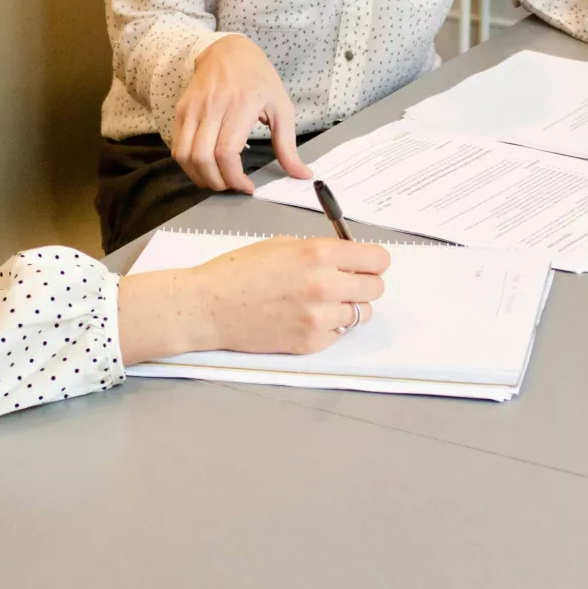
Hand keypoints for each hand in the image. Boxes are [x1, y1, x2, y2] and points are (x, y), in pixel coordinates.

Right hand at [117, 238, 389, 363]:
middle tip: (344, 283)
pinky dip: (330, 327)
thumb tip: (350, 259)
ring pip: (362, 314)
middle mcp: (325, 285)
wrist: (209, 306)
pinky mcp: (311, 343)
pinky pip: (340, 333)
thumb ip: (321, 251)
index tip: (364, 264)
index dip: (372, 261)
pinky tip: (306, 318)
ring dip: (349, 307)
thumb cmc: (239, 271)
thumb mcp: (283, 245)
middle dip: (363, 283)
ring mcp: (320, 318)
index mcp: (319, 253)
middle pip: (376, 288)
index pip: (378, 260)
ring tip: (323, 302)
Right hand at [172, 35, 311, 192]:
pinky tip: (205, 167)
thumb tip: (302, 174)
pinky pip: (177, 146)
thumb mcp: (282, 107)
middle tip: (232, 187)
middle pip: (203, 158)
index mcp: (240, 105)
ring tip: (218, 180)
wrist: (229, 50)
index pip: (226, 152)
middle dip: (217, 182)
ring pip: (184, 155)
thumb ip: (288, 145)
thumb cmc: (259, 79)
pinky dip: (189, 164)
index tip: (247, 187)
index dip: (234, 178)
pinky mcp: (181, 110)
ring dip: (199, 176)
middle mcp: (212, 106)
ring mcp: (192, 108)